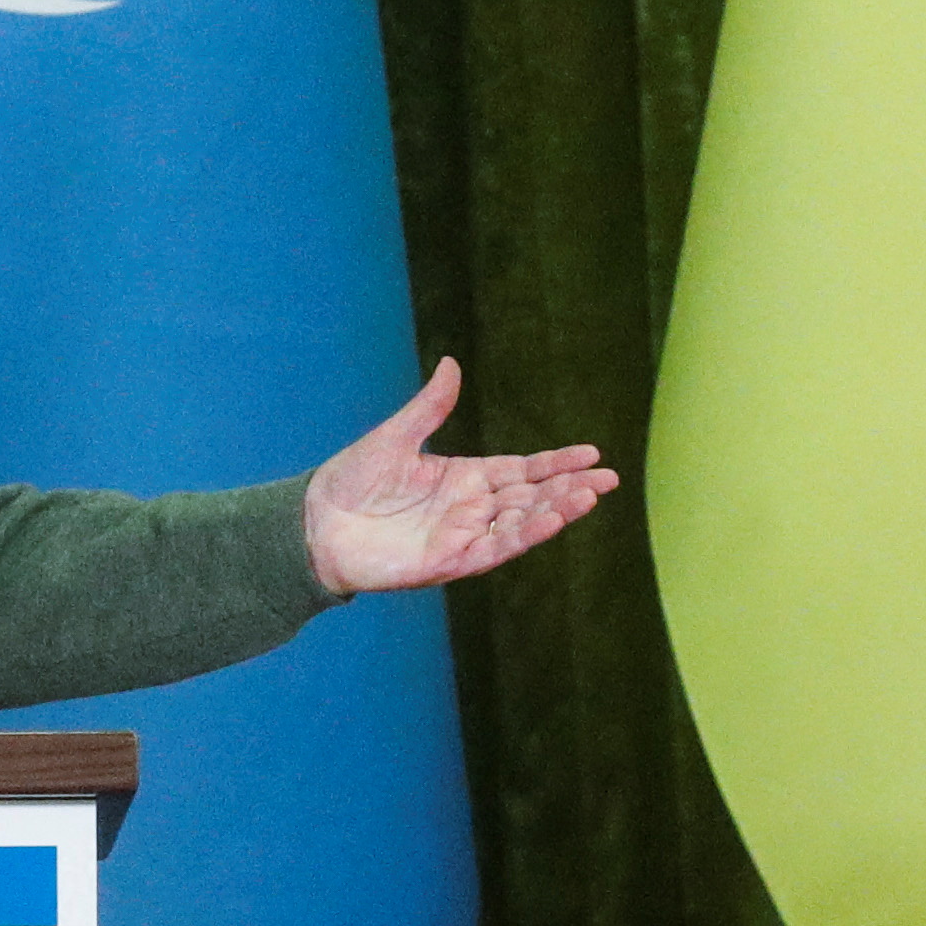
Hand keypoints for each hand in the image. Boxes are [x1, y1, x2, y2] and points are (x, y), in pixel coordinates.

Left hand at [300, 357, 619, 596]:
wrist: (315, 524)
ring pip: (521, 523)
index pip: (522, 470)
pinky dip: (525, 534)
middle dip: (570, 488)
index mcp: (464, 478)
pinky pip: (496, 548)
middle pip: (532, 497)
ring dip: (556, 512)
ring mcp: (463, 536)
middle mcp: (470, 509)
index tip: (593, 454)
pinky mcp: (450, 561)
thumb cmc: (350, 482)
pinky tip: (551, 519)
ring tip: (590, 496)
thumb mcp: (395, 436)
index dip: (557, 463)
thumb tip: (452, 364)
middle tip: (610, 479)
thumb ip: (430, 407)